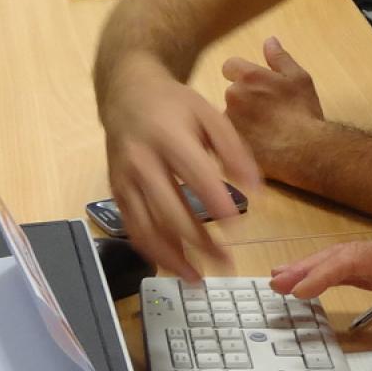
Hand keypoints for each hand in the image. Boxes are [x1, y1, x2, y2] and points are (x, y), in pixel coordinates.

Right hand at [100, 60, 262, 281]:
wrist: (125, 92)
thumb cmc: (174, 105)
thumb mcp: (209, 115)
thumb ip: (234, 150)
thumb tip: (256, 189)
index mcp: (168, 136)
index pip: (193, 173)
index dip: (214, 201)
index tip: (236, 226)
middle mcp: (141, 160)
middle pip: (167, 209)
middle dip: (197, 241)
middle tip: (224, 263)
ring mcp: (124, 179)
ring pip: (145, 227)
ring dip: (172, 257)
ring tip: (198, 278)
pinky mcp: (115, 192)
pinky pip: (132, 228)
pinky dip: (152, 251)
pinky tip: (173, 265)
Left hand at [220, 37, 323, 173]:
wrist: (305, 151)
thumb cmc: (303, 112)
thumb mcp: (299, 78)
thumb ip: (280, 58)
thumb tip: (269, 40)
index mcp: (248, 77)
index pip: (230, 66)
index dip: (241, 73)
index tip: (255, 85)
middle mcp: (233, 96)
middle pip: (232, 92)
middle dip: (244, 98)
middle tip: (267, 111)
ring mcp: (229, 121)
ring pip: (230, 115)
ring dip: (241, 119)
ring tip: (265, 130)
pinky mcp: (229, 144)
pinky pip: (229, 136)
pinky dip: (241, 138)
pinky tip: (259, 144)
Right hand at [270, 234, 371, 328]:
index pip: (351, 259)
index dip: (324, 272)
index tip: (299, 288)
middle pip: (340, 256)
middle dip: (307, 267)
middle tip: (275, 282)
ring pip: (342, 265)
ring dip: (312, 272)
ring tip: (281, 281)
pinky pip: (353, 276)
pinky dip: (329, 279)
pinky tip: (314, 285)